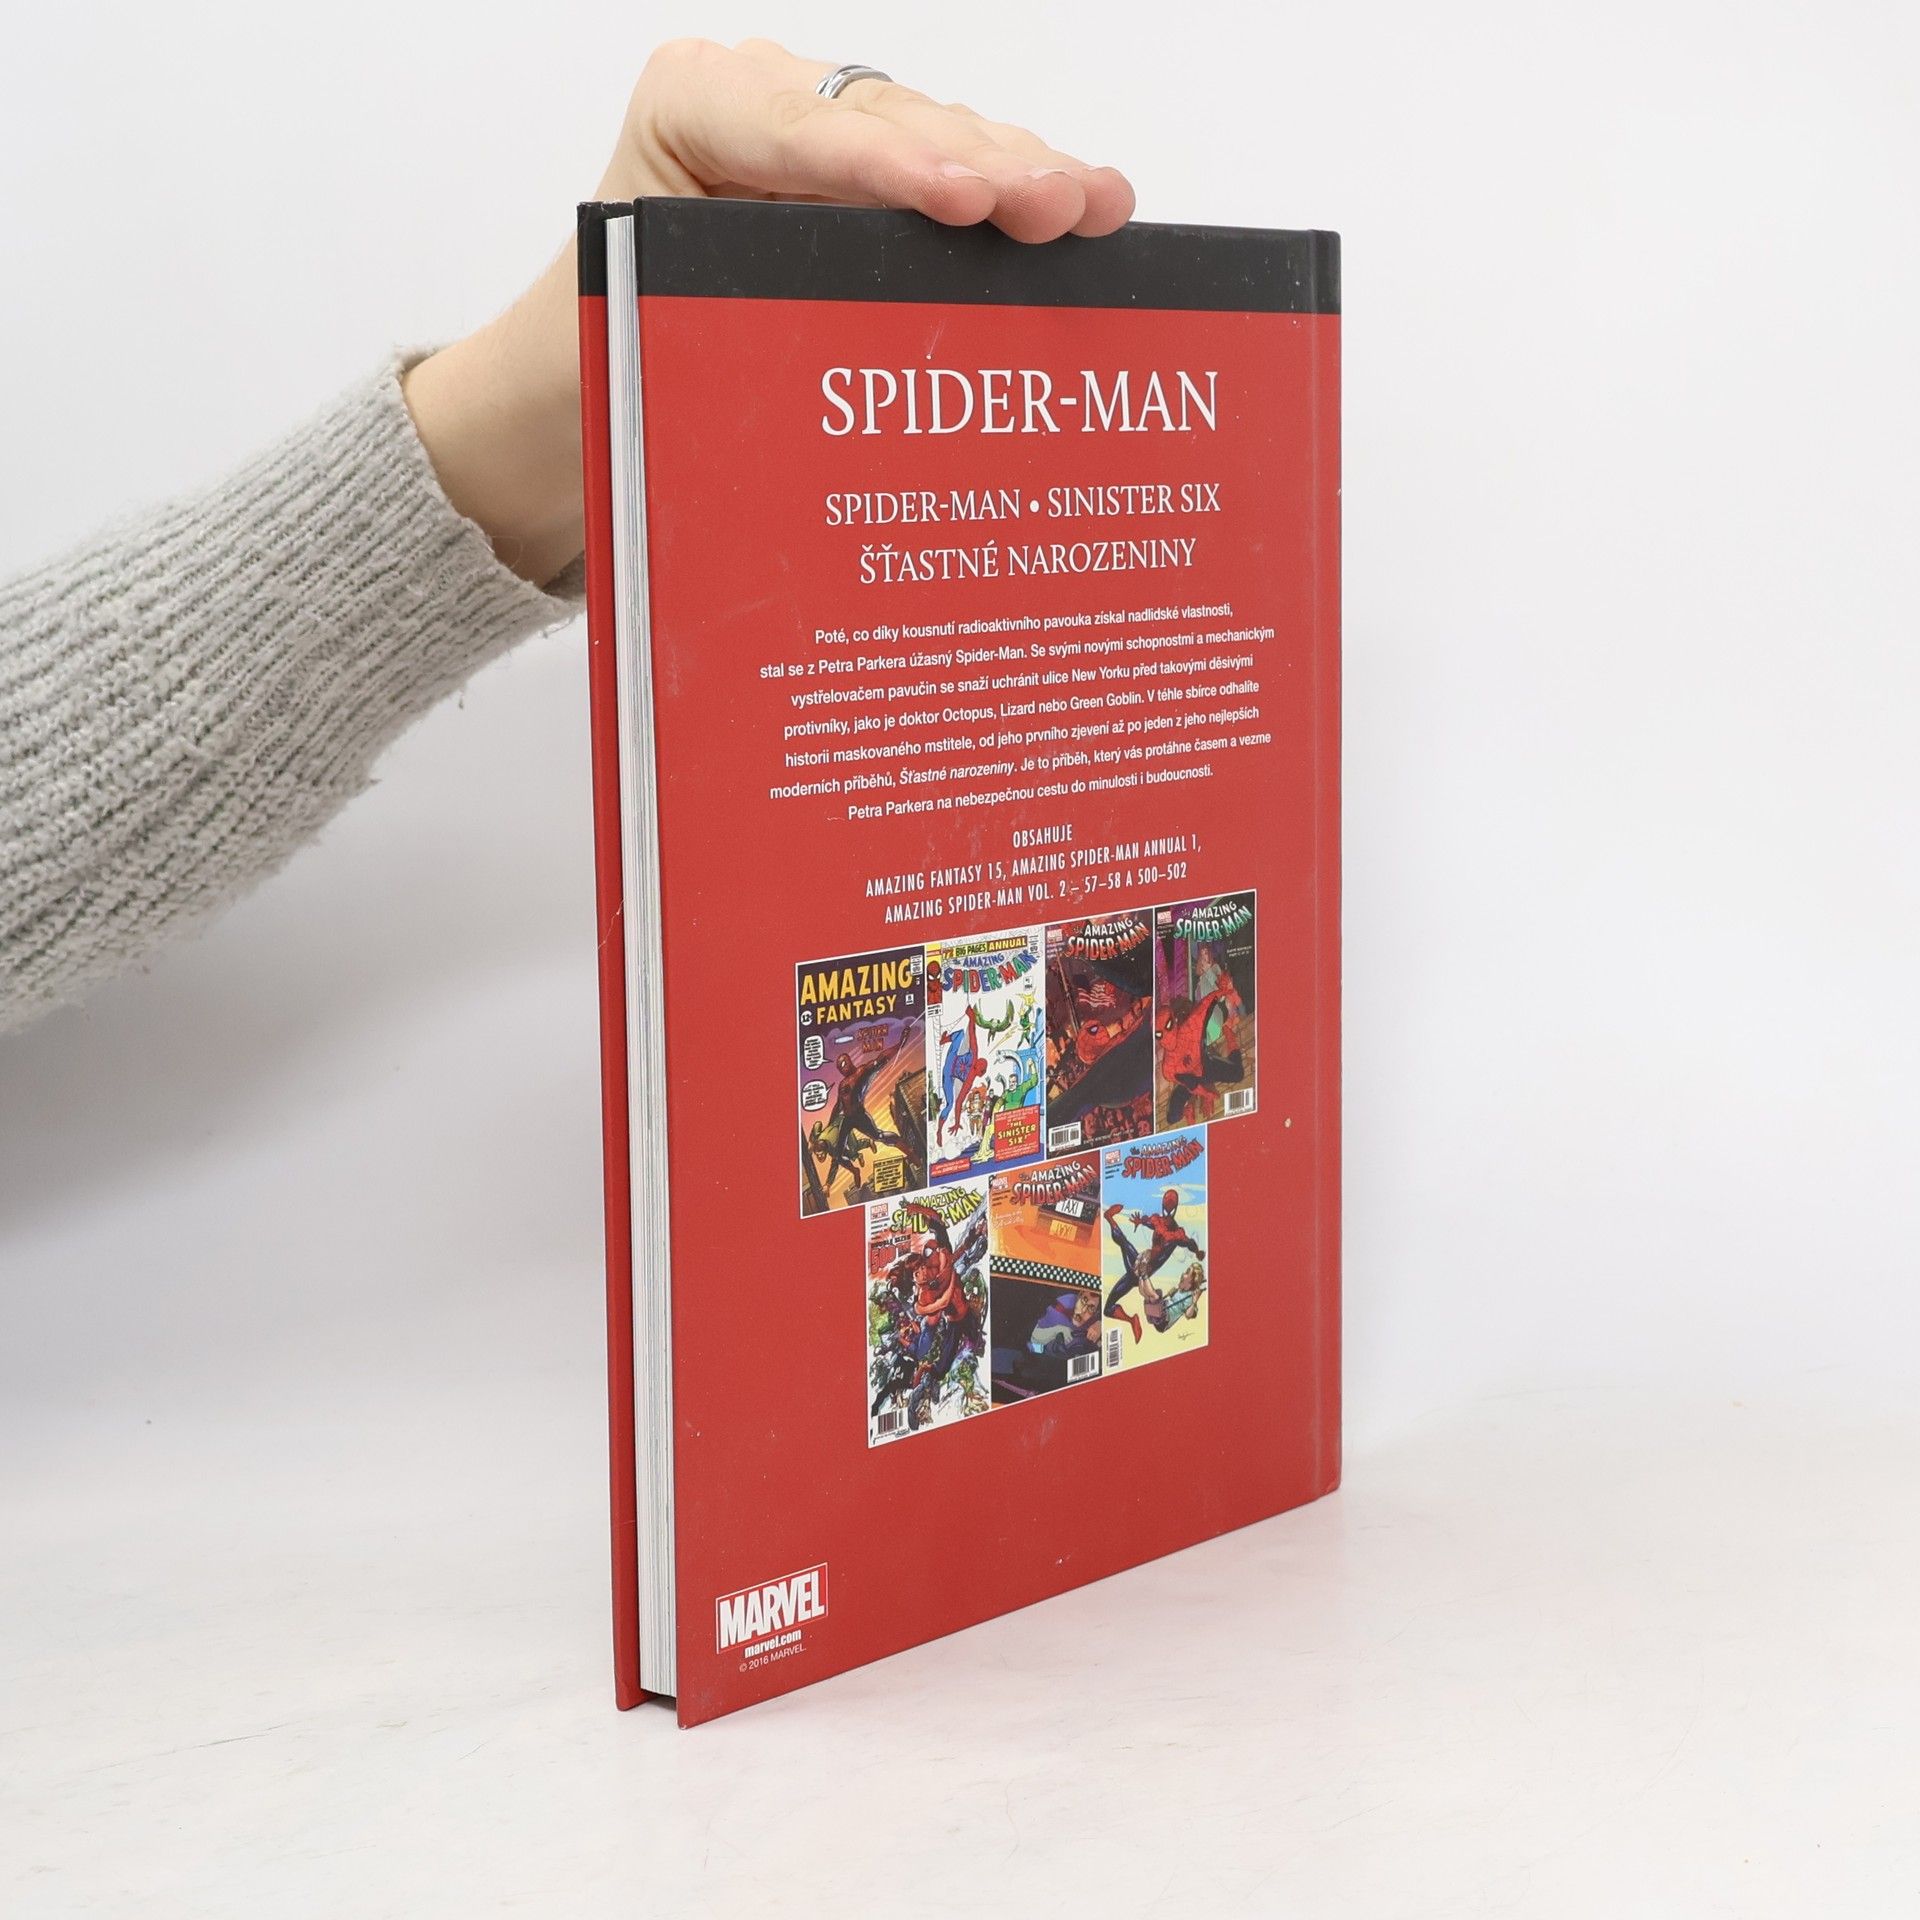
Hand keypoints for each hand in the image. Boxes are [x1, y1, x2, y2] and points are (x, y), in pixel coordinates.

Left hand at [405, 39, 1134, 584]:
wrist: (564, 396)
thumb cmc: (591, 365)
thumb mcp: (645, 337)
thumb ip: (732, 320)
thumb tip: (844, 367)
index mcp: (689, 112)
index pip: (801, 134)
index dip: (890, 165)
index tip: (961, 200)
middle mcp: (759, 104)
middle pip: (889, 124)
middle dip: (982, 165)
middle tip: (1058, 207)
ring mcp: (819, 139)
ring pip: (935, 142)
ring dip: (1021, 176)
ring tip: (1096, 207)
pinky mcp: (860, 186)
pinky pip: (944, 179)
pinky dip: (1013, 199)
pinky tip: (1084, 209)